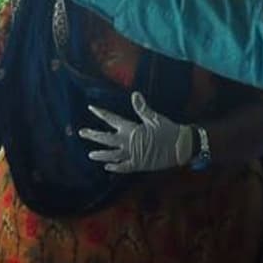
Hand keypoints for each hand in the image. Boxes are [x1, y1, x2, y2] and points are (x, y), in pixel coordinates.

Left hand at [79, 92, 194, 172]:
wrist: (181, 147)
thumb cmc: (168, 130)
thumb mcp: (155, 118)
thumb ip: (142, 108)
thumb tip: (134, 94)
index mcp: (132, 129)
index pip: (112, 119)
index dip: (101, 113)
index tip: (91, 108)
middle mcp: (129, 142)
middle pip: (106, 138)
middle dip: (93, 135)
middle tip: (82, 132)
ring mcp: (132, 155)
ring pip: (112, 155)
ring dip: (101, 155)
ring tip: (90, 155)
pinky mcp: (138, 165)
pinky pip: (123, 168)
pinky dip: (115, 168)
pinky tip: (107, 167)